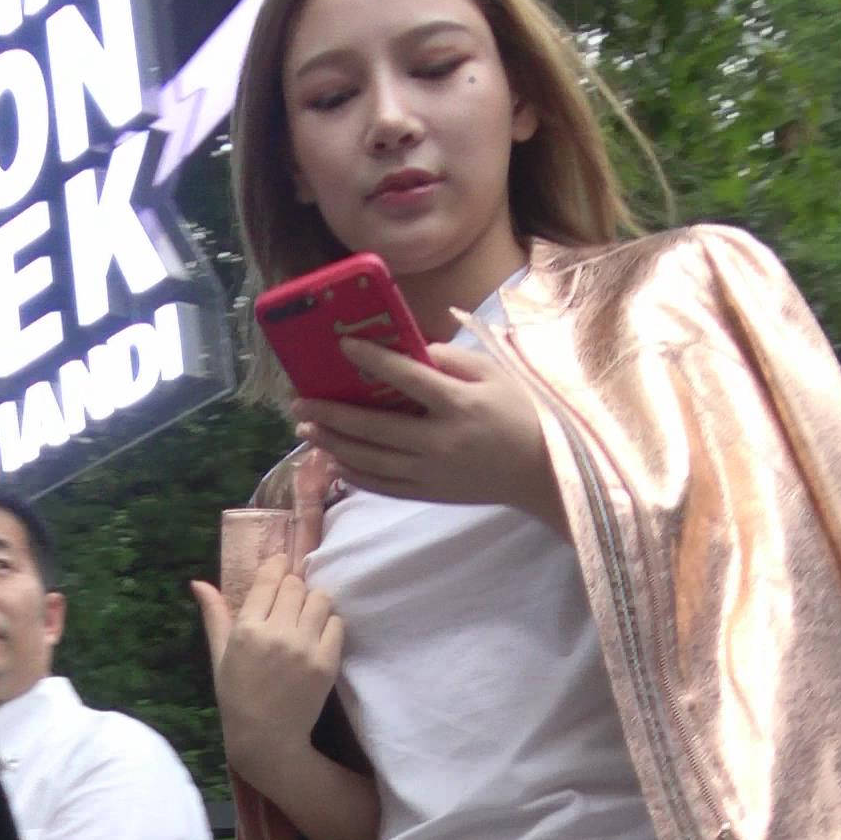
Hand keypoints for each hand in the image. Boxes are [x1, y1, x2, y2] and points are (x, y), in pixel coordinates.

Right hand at [191, 559, 345, 791]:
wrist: (267, 739)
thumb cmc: (237, 697)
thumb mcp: (219, 656)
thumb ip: (215, 616)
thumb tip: (199, 582)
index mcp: (247, 630)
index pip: (269, 580)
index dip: (276, 566)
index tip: (280, 564)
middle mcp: (277, 634)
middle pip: (296, 585)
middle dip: (292, 588)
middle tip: (288, 602)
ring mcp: (305, 648)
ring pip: (320, 599)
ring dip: (312, 603)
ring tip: (304, 618)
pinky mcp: (327, 662)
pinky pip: (336, 623)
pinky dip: (328, 624)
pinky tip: (316, 637)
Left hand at [294, 330, 566, 521]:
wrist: (541, 473)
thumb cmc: (520, 414)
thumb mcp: (494, 374)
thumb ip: (451, 360)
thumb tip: (408, 349)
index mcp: (458, 405)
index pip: (407, 378)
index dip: (372, 360)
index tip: (343, 346)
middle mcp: (440, 441)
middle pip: (374, 427)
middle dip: (332, 413)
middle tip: (299, 401)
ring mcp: (431, 473)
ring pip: (371, 461)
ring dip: (334, 444)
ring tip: (307, 428)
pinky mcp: (429, 493)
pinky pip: (383, 486)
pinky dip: (355, 474)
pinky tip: (335, 460)